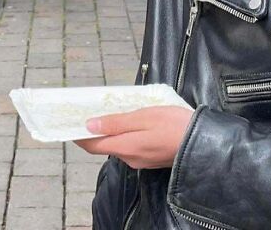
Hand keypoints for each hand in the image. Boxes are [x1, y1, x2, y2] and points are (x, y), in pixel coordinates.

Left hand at [74, 106, 193, 169]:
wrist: (203, 142)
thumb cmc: (173, 125)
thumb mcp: (142, 117)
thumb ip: (115, 122)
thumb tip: (89, 125)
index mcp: (125, 147)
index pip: (92, 145)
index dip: (78, 136)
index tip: (67, 124)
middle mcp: (130, 158)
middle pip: (105, 145)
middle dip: (93, 131)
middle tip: (86, 111)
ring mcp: (142, 160)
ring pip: (119, 144)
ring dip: (110, 131)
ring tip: (105, 111)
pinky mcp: (152, 157)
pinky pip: (131, 145)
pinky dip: (124, 134)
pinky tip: (127, 121)